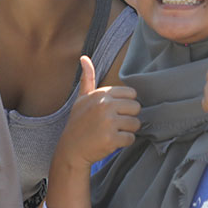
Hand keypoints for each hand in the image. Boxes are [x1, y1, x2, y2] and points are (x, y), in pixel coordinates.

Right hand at [54, 55, 140, 170]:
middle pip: (136, 108)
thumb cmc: (78, 123)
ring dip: (127, 130)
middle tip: (113, 124)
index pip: (131, 93)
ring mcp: (108, 122)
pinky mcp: (111, 139)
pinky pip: (131, 138)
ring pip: (136, 124)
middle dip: (128, 117)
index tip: (114, 111)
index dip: (125, 104)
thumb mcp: (81, 99)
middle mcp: (105, 105)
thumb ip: (87, 78)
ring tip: (111, 132)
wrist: (71, 150)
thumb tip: (84, 57)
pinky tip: (110, 142)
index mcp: (101, 94)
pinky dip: (123, 142)